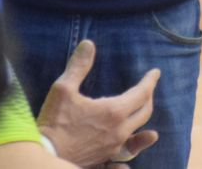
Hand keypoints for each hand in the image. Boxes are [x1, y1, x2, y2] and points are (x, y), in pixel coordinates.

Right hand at [37, 39, 159, 164]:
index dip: (150, 81)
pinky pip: (127, 151)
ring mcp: (114, 147)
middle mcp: (119, 131)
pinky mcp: (105, 158)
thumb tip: (88, 44)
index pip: (142, 93)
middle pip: (144, 112)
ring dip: (144, 120)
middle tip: (148, 88)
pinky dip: (135, 144)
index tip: (155, 73)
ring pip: (138, 133)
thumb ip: (78, 66)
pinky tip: (133, 144)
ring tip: (146, 115)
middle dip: (148, 97)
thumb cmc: (54, 122)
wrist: (46, 155)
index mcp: (114, 111)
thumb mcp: (63, 89)